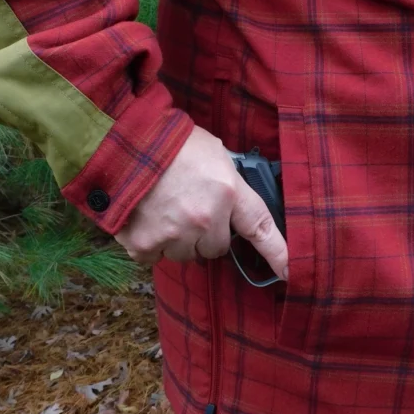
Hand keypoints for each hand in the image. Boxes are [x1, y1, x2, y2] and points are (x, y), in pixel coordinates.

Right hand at [115, 126, 288, 279]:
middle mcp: (206, 218)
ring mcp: (175, 234)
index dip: (278, 253)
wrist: (120, 142)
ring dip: (177, 239)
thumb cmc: (169, 141)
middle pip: (216, 247)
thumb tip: (234, 203)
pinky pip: (154, 256)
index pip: (260, 227)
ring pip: (185, 254)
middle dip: (205, 232)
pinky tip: (143, 217)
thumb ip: (228, 182)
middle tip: (186, 205)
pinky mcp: (145, 244)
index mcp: (227, 191)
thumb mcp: (213, 152)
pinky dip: (149, 242)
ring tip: (161, 208)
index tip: (292, 272)